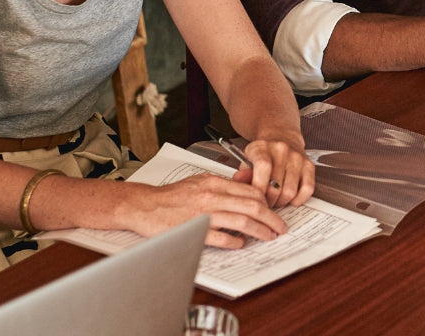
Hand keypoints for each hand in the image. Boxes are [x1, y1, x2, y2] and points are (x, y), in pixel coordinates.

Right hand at [124, 173, 288, 247]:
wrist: (144, 205)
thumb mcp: (198, 181)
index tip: (273, 210)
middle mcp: (211, 195)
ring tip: (269, 236)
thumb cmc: (170, 196)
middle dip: (271, 218)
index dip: (267, 201)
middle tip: (280, 227)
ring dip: (260, 230)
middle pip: (252, 205)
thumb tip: (245, 188)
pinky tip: (241, 243)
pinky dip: (236, 242)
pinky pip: (223, 238)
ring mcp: (203, 213)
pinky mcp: (195, 231)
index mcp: (213, 182)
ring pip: (242, 221)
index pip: (250, 190)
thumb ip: (221, 185)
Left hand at [237, 136, 314, 207]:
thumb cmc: (262, 153)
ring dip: (282, 202)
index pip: (263, 167)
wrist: (280, 137)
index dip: (259, 188)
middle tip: (265, 203)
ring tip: (275, 200)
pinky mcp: (309, 165)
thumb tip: (239, 181)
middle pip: (276, 186)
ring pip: (291, 191)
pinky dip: (299, 199)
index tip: (255, 198)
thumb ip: (243, 173)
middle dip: (269, 201)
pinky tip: (291, 199)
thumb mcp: (246, 159)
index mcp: (262, 147)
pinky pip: (308, 189)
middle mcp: (282, 149)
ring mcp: (297, 157)